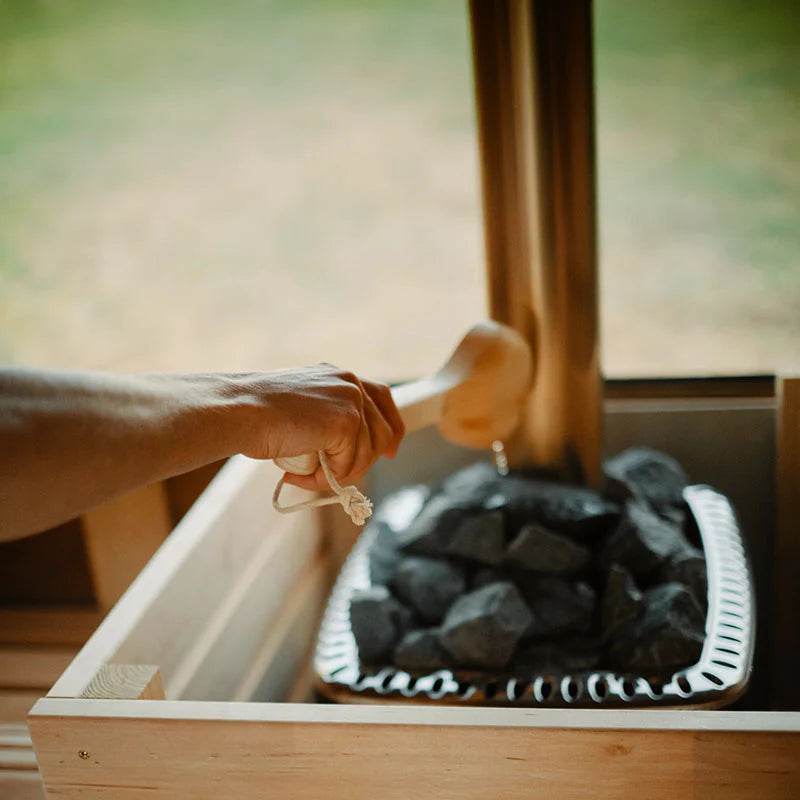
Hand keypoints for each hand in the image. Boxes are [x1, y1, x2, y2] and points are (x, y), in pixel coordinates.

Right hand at [239, 364, 403, 489]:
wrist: (239, 410)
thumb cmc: (255, 413)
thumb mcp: (300, 407)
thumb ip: (326, 417)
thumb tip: (346, 449)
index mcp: (339, 375)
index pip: (381, 397)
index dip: (390, 427)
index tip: (389, 452)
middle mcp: (350, 382)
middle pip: (382, 431)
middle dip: (362, 461)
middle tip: (330, 476)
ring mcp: (351, 400)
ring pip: (365, 454)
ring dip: (337, 473)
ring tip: (303, 475)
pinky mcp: (347, 421)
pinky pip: (349, 464)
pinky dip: (326, 477)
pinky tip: (299, 473)